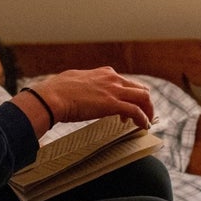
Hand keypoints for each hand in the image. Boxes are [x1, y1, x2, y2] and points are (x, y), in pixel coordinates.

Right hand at [24, 68, 154, 128]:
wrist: (52, 97)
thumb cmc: (57, 90)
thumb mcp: (75, 79)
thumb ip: (84, 82)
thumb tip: (79, 88)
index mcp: (104, 73)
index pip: (126, 82)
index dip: (130, 96)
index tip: (126, 108)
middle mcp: (112, 79)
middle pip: (140, 88)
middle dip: (145, 103)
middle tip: (142, 116)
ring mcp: (114, 91)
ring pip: (143, 97)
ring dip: (148, 111)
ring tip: (146, 123)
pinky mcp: (112, 104)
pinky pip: (136, 111)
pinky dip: (143, 119)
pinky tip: (143, 127)